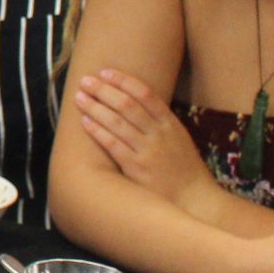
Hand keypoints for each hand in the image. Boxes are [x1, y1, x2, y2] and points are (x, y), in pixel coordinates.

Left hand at [71, 69, 212, 205]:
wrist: (193, 200)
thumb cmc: (184, 169)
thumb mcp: (178, 139)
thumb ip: (159, 122)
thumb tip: (133, 102)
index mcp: (171, 124)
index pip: (146, 94)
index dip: (124, 81)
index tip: (106, 72)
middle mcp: (159, 135)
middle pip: (127, 105)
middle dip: (104, 90)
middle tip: (86, 81)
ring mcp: (147, 152)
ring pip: (117, 123)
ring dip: (95, 108)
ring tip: (80, 97)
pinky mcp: (136, 169)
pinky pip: (113, 146)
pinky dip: (98, 131)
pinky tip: (85, 122)